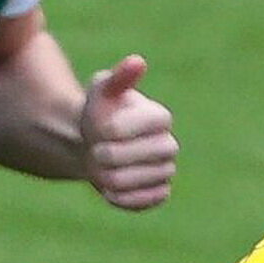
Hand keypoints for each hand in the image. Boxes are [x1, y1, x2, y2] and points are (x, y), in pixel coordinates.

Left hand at [80, 55, 178, 210]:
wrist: (94, 145)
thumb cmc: (100, 113)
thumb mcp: (103, 91)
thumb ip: (118, 79)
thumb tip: (137, 61)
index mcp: (160, 117)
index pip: (149, 124)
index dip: (118, 129)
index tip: (99, 128)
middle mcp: (169, 144)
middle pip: (148, 154)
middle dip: (112, 155)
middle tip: (95, 152)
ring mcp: (166, 170)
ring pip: (146, 180)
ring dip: (113, 178)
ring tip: (98, 171)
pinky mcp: (159, 192)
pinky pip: (148, 200)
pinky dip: (124, 198)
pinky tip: (107, 191)